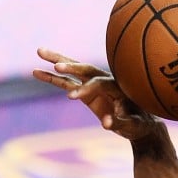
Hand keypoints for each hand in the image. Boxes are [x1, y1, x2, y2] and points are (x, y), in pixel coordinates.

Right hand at [33, 48, 160, 139]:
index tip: (70, 98)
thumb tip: (105, 124)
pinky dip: (53, 77)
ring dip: (57, 61)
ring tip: (39, 51)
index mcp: (118, 86)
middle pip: (86, 68)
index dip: (85, 89)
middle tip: (57, 65)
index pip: (99, 83)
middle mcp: (105, 81)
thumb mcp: (132, 125)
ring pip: (74, 70)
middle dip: (72, 66)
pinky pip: (66, 82)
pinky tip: (36, 72)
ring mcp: (94, 84)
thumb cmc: (138, 123)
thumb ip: (119, 123)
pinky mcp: (86, 91)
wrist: (140, 123)